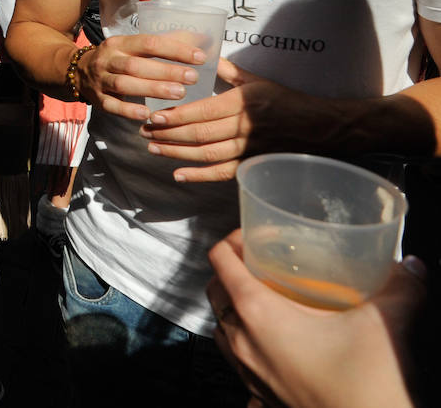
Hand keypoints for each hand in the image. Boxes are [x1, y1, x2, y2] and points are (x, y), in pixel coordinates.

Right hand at [75, 31, 206, 120]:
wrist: (77, 71)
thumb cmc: (117, 59)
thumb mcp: (131, 47)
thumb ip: (160, 47)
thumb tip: (200, 42)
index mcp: (120, 43)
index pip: (149, 43)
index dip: (174, 50)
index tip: (199, 58)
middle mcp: (108, 59)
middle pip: (136, 65)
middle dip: (166, 71)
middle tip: (192, 78)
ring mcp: (100, 80)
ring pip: (125, 84)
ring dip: (152, 89)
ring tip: (179, 94)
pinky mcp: (97, 99)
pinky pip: (112, 105)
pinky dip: (129, 111)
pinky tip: (147, 114)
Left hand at [139, 59, 304, 181]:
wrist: (320, 128)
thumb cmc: (286, 100)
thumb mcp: (258, 81)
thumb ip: (229, 71)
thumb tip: (204, 56)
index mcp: (243, 103)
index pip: (203, 111)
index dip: (177, 116)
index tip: (154, 116)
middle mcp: (244, 127)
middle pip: (200, 133)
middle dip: (168, 134)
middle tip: (144, 132)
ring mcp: (248, 148)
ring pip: (207, 154)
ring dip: (177, 153)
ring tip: (153, 148)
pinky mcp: (252, 163)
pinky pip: (223, 172)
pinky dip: (200, 176)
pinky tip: (179, 175)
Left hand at [206, 229, 422, 407]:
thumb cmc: (367, 387)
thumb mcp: (385, 324)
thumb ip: (401, 287)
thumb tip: (412, 267)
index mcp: (258, 314)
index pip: (221, 262)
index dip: (232, 241)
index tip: (254, 235)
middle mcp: (242, 343)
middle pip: (216, 293)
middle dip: (232, 272)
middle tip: (262, 264)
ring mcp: (248, 374)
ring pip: (223, 330)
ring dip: (235, 310)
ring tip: (268, 301)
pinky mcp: (261, 398)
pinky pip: (240, 365)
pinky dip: (248, 348)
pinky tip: (276, 348)